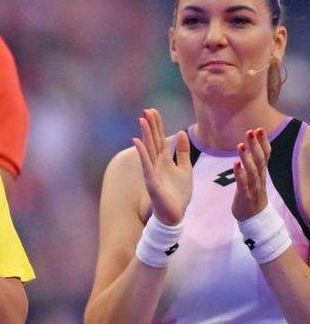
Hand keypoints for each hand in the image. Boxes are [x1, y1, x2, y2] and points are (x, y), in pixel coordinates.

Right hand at [132, 108, 191, 225]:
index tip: (153, 111)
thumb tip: (181, 132)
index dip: (157, 125)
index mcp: (165, 160)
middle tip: (147, 110)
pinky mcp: (151, 181)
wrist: (175, 214)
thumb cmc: (178, 193)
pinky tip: (138, 141)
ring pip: (148, 149)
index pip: (160, 139)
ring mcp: (152, 171)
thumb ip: (183, 152)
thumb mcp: (185, 169)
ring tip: (142, 120)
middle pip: (153, 140)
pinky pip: (146, 164)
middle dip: (151, 125)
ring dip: (145, 134)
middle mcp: (156, 163)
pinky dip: (142, 153)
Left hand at [232, 127, 270, 220]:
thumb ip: (254, 163)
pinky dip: (240, 173)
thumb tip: (250, 147)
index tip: (259, 129)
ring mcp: (253, 187)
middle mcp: (259, 178)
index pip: (265, 155)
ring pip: (252, 170)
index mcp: (261, 172)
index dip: (263, 142)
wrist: (254, 217)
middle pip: (259, 159)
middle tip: (250, 132)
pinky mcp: (245, 195)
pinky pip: (243, 183)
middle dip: (255, 145)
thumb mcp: (255, 177)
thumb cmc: (252, 194)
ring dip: (246, 157)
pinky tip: (235, 164)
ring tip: (241, 145)